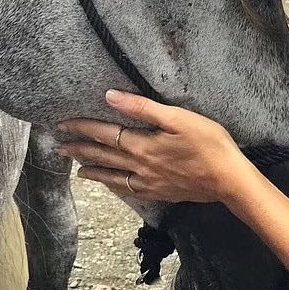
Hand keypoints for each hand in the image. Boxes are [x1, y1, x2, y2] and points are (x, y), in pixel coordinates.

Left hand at [58, 89, 249, 202]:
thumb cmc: (208, 142)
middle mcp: (140, 166)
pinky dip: (114, 186)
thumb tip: (111, 97)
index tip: (64, 124)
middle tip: (61, 147)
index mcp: (143, 145)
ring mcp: (149, 182)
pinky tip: (111, 185)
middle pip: (104, 156)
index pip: (105, 134)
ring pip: (113, 176)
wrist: (227, 178)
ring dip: (93, 170)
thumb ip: (143, 108)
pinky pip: (128, 190)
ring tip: (78, 169)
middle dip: (81, 150)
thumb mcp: (178, 118)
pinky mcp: (160, 192)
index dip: (83, 128)